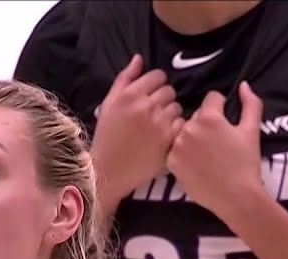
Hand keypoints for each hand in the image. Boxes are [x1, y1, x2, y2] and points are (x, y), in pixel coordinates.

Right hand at [90, 54, 183, 205]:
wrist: (108, 170)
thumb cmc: (106, 136)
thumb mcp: (108, 104)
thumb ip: (124, 79)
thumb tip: (139, 58)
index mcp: (130, 95)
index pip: (157, 76)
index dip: (155, 84)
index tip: (149, 96)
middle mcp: (146, 106)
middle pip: (169, 91)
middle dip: (163, 99)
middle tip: (152, 113)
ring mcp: (160, 123)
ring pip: (177, 107)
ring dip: (170, 114)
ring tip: (157, 126)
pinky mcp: (169, 139)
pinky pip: (181, 124)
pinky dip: (175, 129)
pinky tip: (162, 137)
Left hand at [166, 82, 264, 219]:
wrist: (235, 196)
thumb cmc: (246, 163)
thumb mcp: (252, 130)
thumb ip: (250, 104)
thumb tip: (243, 85)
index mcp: (208, 117)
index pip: (211, 99)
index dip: (221, 108)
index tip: (225, 124)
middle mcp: (188, 128)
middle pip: (195, 116)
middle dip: (205, 124)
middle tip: (217, 143)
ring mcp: (176, 146)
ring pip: (183, 131)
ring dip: (192, 137)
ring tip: (206, 154)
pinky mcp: (170, 162)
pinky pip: (175, 149)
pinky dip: (183, 153)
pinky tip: (196, 163)